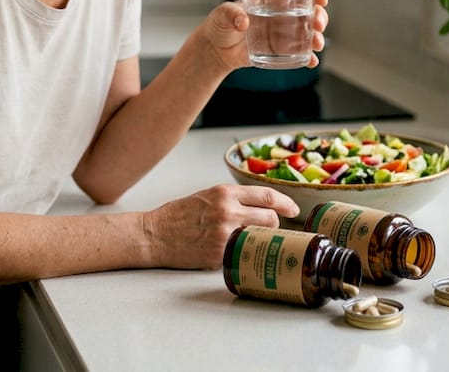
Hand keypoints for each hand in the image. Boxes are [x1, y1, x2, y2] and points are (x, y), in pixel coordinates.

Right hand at [142, 184, 299, 268]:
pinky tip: (241, 255)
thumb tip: (258, 208)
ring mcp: (224, 233)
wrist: (154, 234)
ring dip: (263, 240)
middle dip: (275, 225)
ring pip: (261, 237)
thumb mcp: (206, 197)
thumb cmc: (177, 216)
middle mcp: (227, 210)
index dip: (285, 203)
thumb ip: (232, 200)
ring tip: (256, 243)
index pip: (266, 195)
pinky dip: (245, 254)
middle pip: (270, 217)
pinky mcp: (218, 253)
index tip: (294, 210)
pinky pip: (243, 254)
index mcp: (224, 193)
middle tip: (272, 231)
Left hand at [200, 0, 328, 70]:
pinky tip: (312, 61)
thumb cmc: (219, 25)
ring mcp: (283, 31)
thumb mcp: (221, 14)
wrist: (216, 49)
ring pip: (309, 31)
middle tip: (318, 25)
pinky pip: (300, 52)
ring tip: (317, 45)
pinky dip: (308, 57)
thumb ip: (230, 14)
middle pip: (309, 9)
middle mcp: (281, 12)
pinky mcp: (281, 49)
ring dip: (318, 37)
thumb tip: (242, 21)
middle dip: (320, 15)